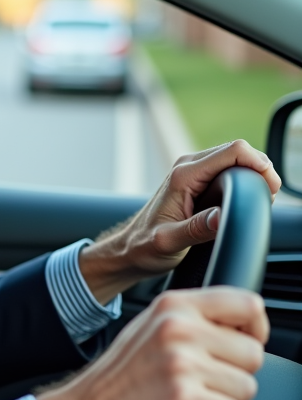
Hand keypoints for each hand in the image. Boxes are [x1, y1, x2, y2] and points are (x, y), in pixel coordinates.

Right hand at [37, 287, 266, 399]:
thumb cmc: (118, 379)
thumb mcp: (149, 329)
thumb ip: (192, 320)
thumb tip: (241, 326)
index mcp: (173, 306)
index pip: (247, 304)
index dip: (255, 330)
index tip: (241, 346)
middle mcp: (177, 329)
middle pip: (253, 352)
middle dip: (236, 374)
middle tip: (203, 382)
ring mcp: (181, 364)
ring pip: (248, 387)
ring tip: (194, 399)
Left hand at [79, 140, 280, 304]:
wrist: (129, 249)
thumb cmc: (145, 247)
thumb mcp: (169, 242)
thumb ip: (196, 229)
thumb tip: (222, 216)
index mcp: (183, 176)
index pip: (233, 151)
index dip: (259, 164)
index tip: (270, 188)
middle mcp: (188, 167)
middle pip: (239, 151)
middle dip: (260, 169)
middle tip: (268, 197)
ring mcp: (193, 171)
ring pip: (235, 158)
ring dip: (253, 174)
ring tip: (261, 198)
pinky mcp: (197, 180)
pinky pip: (228, 169)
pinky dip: (243, 179)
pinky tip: (247, 198)